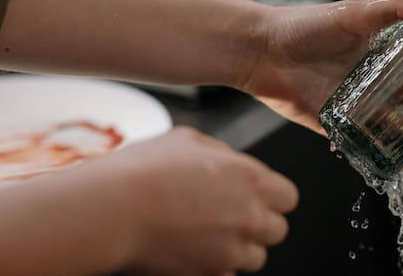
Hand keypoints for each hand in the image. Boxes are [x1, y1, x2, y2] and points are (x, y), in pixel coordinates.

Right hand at [114, 128, 297, 274]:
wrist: (113, 209)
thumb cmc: (144, 170)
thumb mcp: (187, 140)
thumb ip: (220, 152)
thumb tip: (229, 161)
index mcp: (251, 179)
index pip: (289, 197)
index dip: (272, 196)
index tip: (256, 196)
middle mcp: (249, 217)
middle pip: (278, 230)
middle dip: (259, 224)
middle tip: (231, 216)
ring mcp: (231, 251)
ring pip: (255, 258)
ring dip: (238, 248)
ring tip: (208, 235)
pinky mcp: (209, 275)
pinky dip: (214, 268)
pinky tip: (192, 251)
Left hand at [242, 0, 402, 150]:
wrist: (262, 51)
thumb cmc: (306, 25)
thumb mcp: (355, 13)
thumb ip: (396, 8)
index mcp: (380, 48)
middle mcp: (371, 75)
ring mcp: (355, 100)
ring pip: (394, 119)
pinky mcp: (337, 122)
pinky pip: (364, 139)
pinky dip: (383, 147)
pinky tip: (401, 156)